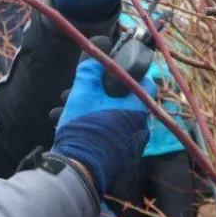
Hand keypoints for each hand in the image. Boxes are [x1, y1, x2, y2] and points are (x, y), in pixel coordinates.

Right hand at [52, 59, 155, 196]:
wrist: (78, 171)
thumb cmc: (83, 129)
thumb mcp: (83, 93)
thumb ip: (92, 69)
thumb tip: (99, 45)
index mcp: (138, 109)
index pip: (146, 84)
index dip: (131, 74)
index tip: (113, 73)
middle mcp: (142, 128)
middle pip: (128, 103)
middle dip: (104, 95)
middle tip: (83, 94)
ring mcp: (134, 148)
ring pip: (117, 121)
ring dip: (96, 113)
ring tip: (69, 112)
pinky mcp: (123, 161)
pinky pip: (114, 139)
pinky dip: (99, 131)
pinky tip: (77, 130)